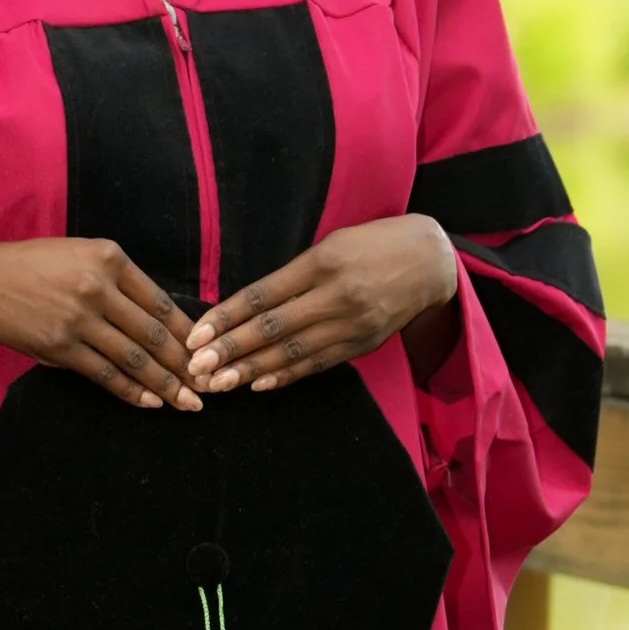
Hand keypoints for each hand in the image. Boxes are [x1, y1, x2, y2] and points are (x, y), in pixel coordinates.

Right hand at [0, 237, 202, 409]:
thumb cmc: (32, 265)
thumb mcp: (80, 254)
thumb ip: (118, 280)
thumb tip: (156, 318)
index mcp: (109, 258)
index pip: (160, 301)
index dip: (187, 331)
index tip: (206, 350)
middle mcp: (98, 287)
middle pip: (154, 333)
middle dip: (185, 364)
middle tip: (208, 384)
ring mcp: (79, 319)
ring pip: (134, 358)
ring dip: (166, 385)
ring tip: (188, 401)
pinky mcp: (59, 347)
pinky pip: (105, 374)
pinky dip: (131, 391)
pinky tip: (151, 402)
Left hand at [188, 216, 458, 393]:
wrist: (431, 262)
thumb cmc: (372, 244)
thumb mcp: (331, 244)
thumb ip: (292, 275)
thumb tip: (244, 307)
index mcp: (323, 262)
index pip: (264, 295)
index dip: (227, 317)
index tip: (197, 334)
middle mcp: (337, 295)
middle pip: (274, 328)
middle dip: (231, 350)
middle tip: (197, 368)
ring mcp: (352, 324)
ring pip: (293, 352)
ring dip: (252, 371)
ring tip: (218, 383)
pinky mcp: (363, 344)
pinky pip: (318, 363)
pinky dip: (287, 375)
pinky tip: (260, 385)